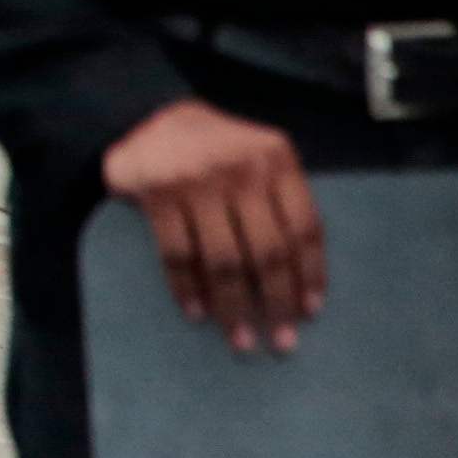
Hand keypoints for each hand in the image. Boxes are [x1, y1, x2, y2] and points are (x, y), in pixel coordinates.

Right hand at [105, 96, 323, 352]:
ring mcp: (197, 181)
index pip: (305, 228)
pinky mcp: (158, 193)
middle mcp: (241, 168)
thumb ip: (281, 200)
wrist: (146, 114)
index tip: (309, 312)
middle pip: (268, 252)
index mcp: (277, 160)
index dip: (310, 275)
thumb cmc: (217, 149)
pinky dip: (187, 288)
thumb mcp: (260, 159)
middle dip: (277, 303)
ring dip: (233, 307)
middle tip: (281, 343)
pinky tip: (196, 312)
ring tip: (240, 339)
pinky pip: (177, 253)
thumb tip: (300, 278)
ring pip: (224, 260)